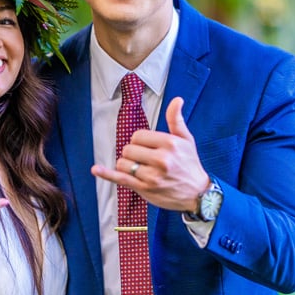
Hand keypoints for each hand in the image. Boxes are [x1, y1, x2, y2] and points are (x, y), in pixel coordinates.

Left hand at [91, 97, 208, 211]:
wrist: (198, 194)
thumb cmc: (190, 165)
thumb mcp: (187, 140)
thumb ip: (176, 120)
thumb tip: (176, 100)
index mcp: (170, 144)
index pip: (138, 136)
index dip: (139, 141)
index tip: (148, 147)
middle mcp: (161, 159)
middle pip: (128, 149)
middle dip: (133, 153)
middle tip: (145, 159)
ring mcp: (152, 176)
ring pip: (123, 163)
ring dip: (127, 165)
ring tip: (140, 169)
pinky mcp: (144, 189)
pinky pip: (121, 179)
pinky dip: (106, 174)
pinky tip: (96, 169)